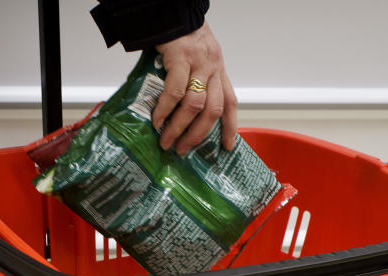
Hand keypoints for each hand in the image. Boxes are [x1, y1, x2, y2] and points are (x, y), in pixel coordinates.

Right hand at [151, 22, 237, 154]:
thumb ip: (195, 80)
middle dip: (198, 135)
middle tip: (183, 149)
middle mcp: (213, 68)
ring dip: (180, 127)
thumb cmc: (181, 36)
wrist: (172, 12)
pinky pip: (175, 91)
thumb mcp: (197, 58)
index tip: (226, 147)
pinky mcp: (181, 59)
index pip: (230, 102)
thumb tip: (180, 112)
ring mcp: (198, 64)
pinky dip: (165, 110)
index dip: (230, 127)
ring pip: (195, 105)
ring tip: (167, 140)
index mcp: (218, 71)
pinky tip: (157, 120)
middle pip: (212, 110)